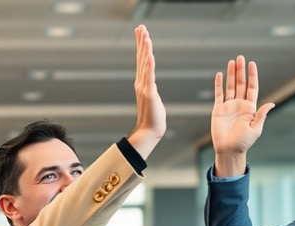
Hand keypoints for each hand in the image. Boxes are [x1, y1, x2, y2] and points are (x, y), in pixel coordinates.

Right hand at [126, 24, 165, 159]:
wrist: (150, 130)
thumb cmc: (153, 116)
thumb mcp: (152, 96)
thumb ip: (150, 87)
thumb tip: (150, 83)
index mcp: (143, 82)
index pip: (142, 59)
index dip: (141, 45)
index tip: (141, 32)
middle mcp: (141, 82)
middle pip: (141, 58)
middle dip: (141, 42)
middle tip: (141, 27)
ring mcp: (144, 87)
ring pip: (145, 64)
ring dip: (145, 50)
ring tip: (146, 36)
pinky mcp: (150, 93)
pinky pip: (150, 77)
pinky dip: (149, 66)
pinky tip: (150, 56)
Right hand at [211, 55, 274, 176]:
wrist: (229, 150)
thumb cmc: (244, 142)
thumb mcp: (255, 129)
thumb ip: (261, 115)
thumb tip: (272, 103)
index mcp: (250, 108)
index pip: (251, 88)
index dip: (252, 76)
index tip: (252, 64)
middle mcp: (239, 105)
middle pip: (240, 84)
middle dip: (241, 71)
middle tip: (241, 57)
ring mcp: (229, 106)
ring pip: (230, 86)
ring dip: (231, 74)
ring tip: (232, 62)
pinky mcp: (218, 110)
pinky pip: (219, 94)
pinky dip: (219, 84)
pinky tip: (220, 74)